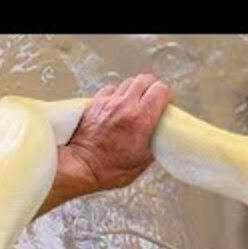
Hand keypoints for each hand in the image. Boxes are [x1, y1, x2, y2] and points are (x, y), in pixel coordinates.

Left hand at [44, 74, 171, 212]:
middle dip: (153, 87)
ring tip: (137, 102)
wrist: (81, 166)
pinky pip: (111, 89)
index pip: (160, 90)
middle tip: (154, 100)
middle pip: (145, 80)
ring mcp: (108, 102)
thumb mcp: (142, 161)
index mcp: (140, 119)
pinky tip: (119, 105)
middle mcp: (124, 105)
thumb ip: (154, 142)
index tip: (166, 104)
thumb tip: (158, 135)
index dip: (167, 95)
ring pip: (128, 82)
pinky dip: (118, 94)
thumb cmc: (109, 169)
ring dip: (136, 89)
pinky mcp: (95, 104)